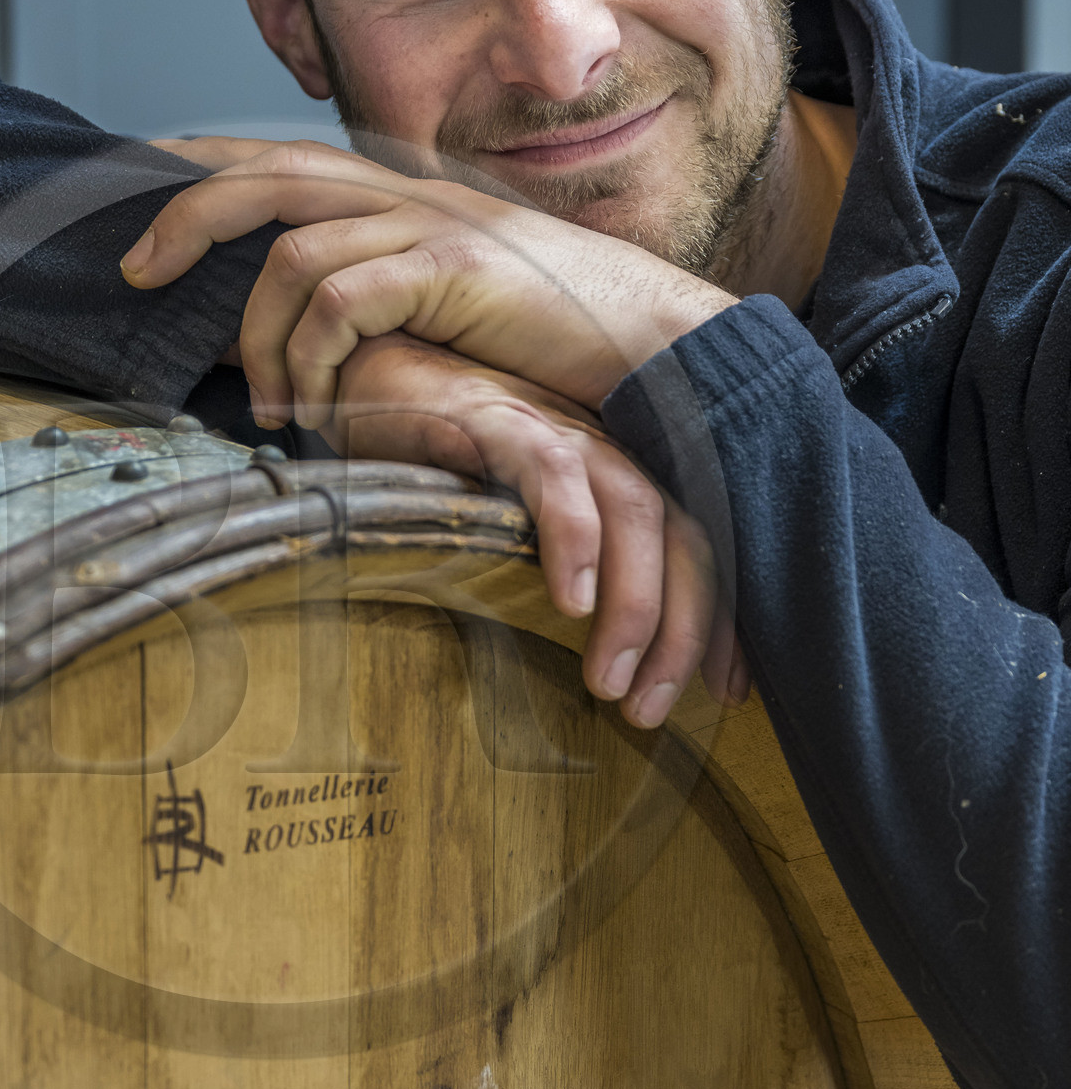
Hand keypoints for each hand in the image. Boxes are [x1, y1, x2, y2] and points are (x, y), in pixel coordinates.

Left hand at [124, 138, 731, 423]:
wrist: (658, 344)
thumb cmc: (557, 342)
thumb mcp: (457, 310)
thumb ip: (389, 304)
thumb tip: (315, 338)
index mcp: (403, 197)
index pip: (282, 156)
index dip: (203, 165)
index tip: (141, 202)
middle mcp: (410, 194)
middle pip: (266, 173)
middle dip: (184, 215)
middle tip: (132, 272)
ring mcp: (434, 226)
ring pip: (292, 252)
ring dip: (258, 336)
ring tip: (268, 407)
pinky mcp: (458, 270)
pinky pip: (344, 301)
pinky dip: (313, 357)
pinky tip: (321, 409)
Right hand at [329, 334, 748, 723]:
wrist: (362, 378)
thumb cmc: (431, 466)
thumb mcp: (503, 530)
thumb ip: (545, 576)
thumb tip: (577, 665)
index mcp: (612, 479)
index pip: (696, 548)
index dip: (719, 622)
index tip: (726, 694)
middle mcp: (601, 451)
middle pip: (682, 537)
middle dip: (683, 632)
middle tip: (652, 709)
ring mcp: (556, 431)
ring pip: (635, 511)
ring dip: (634, 605)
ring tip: (609, 682)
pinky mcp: (501, 419)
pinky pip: (555, 475)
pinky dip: (573, 538)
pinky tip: (570, 603)